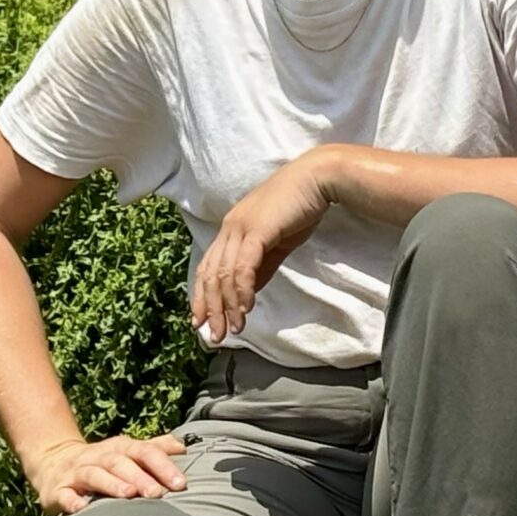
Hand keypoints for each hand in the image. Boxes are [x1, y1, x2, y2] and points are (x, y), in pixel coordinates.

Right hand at [25, 433, 187, 515]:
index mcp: (119, 448)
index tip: (180, 483)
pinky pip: (64, 494)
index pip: (143, 451)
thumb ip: (154, 449)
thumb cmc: (101, 461)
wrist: (52, 459)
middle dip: (139, 477)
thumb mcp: (126, 451)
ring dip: (111, 484)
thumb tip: (182, 447)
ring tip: (128, 495)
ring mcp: (76, 472)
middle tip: (157, 493)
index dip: (162, 465)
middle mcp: (98, 456)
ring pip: (94, 474)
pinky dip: (72, 501)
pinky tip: (81, 509)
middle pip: (120, 462)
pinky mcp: (58, 489)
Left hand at [192, 152, 334, 345]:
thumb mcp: (275, 243)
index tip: (201, 322)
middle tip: (216, 336)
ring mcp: (241, 228)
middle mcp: (230, 228)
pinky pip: (244, 266)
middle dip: (212, 308)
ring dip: (228, 305)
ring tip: (234, 328)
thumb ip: (260, 266)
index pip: (208, 267)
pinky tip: (246, 308)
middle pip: (211, 275)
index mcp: (231, 229)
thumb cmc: (298, 208)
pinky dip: (242, 290)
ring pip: (225, 274)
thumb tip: (249, 293)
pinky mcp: (257, 230)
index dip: (201, 296)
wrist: (316, 180)